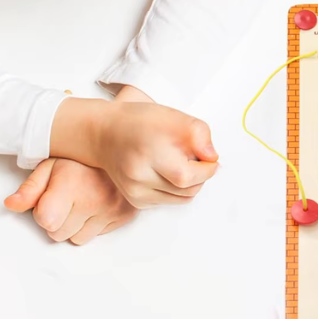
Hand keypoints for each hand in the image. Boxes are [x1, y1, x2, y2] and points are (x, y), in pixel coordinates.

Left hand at [4, 157, 136, 244]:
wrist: (119, 149)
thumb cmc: (81, 159)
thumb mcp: (50, 167)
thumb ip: (29, 189)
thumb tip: (11, 205)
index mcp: (71, 185)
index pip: (46, 221)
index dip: (42, 212)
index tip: (50, 198)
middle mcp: (93, 199)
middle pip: (58, 234)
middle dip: (58, 220)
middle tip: (68, 199)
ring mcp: (111, 209)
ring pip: (77, 238)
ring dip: (75, 225)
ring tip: (82, 202)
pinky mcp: (124, 215)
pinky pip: (98, 235)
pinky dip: (94, 224)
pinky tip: (97, 205)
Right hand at [50, 97, 218, 208]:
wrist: (105, 134)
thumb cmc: (140, 123)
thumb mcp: (175, 117)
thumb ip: (200, 135)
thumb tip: (212, 158)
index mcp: (149, 156)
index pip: (189, 176)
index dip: (206, 169)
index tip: (209, 159)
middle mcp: (139, 178)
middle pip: (189, 190)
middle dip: (199, 175)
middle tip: (191, 157)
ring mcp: (136, 193)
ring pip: (182, 199)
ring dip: (189, 183)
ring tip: (177, 163)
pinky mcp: (136, 201)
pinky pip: (169, 201)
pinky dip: (175, 189)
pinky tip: (165, 172)